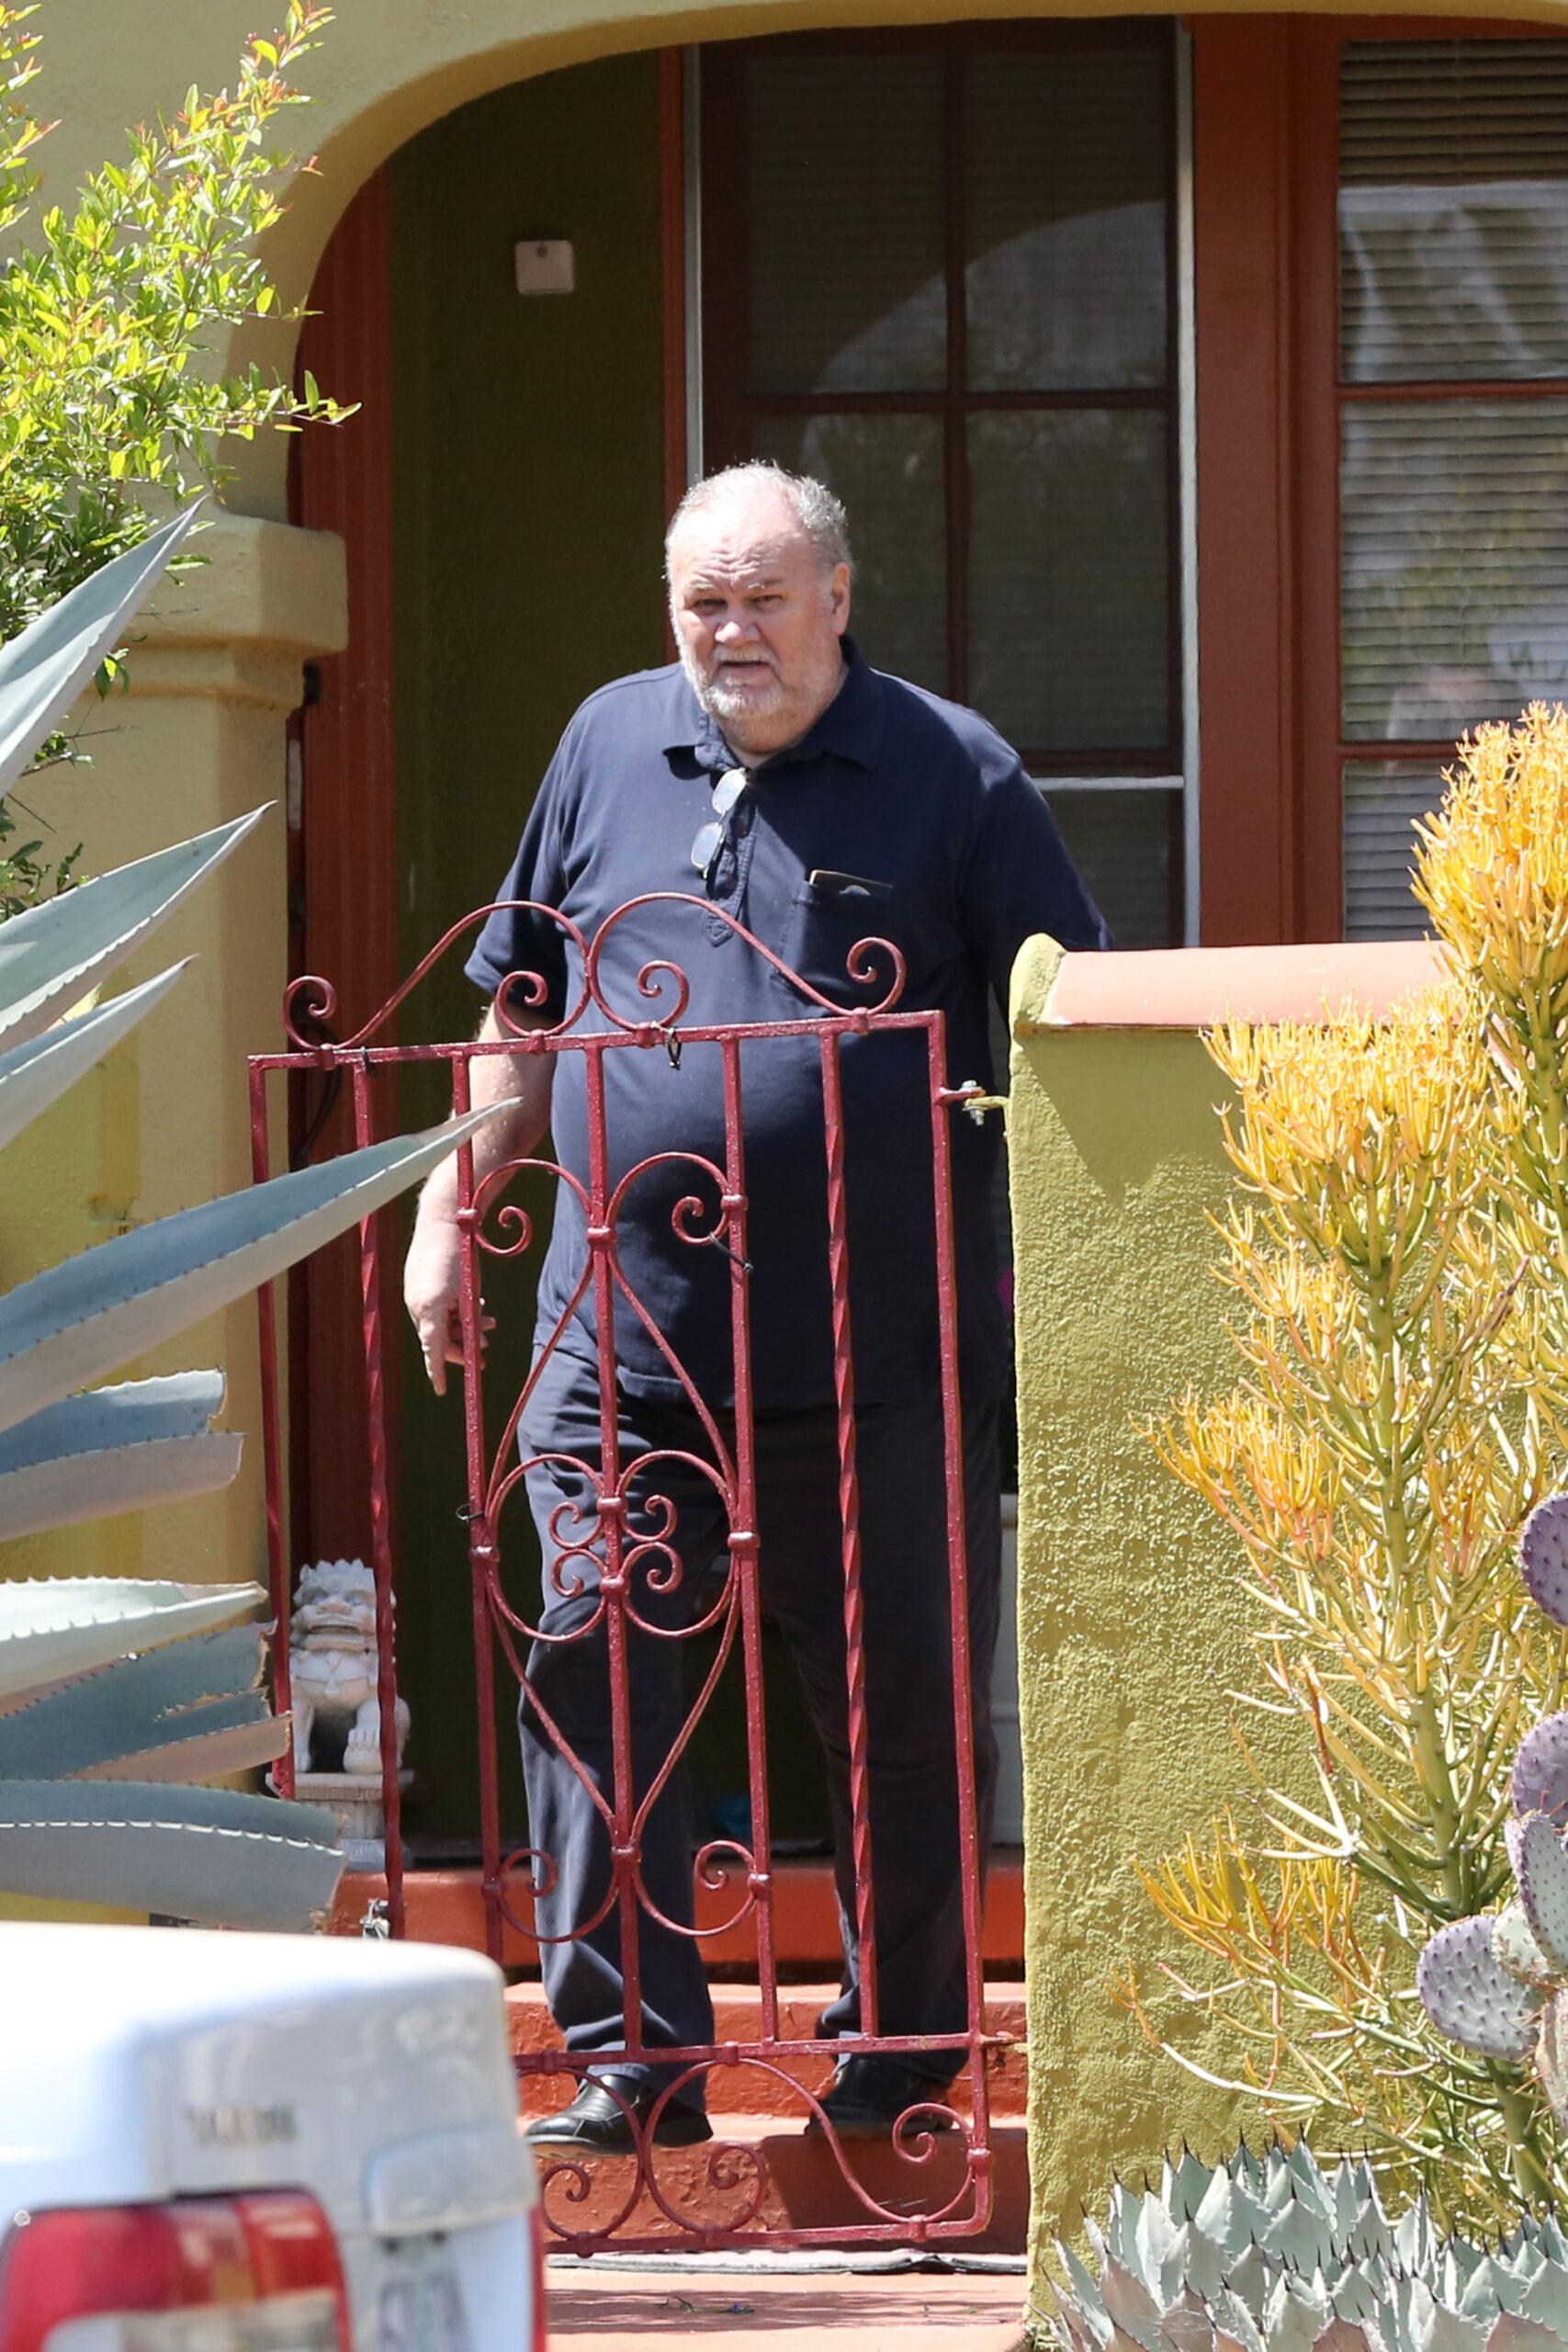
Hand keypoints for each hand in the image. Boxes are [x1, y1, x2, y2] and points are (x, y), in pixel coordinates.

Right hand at [404, 1209, 481, 1396]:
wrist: (442, 1219)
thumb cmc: (459, 1255)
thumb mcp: (469, 1291)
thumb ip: (468, 1319)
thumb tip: (470, 1343)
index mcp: (428, 1308)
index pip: (433, 1349)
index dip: (438, 1371)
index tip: (441, 1391)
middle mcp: (417, 1305)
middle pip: (439, 1339)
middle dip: (463, 1347)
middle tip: (485, 1353)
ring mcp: (415, 1295)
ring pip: (439, 1324)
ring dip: (463, 1328)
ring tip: (489, 1323)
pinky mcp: (417, 1286)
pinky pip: (435, 1310)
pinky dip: (454, 1313)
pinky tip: (474, 1306)